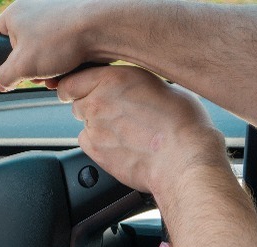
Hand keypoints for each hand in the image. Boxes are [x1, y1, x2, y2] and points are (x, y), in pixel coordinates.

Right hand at [0, 0, 111, 90]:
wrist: (102, 27)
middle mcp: (33, 10)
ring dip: (47, 70)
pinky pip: (60, 49)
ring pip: (42, 52)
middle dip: (29, 69)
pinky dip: (63, 62)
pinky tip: (71, 70)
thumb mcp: (22, 66)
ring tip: (57, 75)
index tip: (4, 72)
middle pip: (20, 49)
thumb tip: (2, 83)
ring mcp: (54, 16)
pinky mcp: (72, 24)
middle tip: (37, 76)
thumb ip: (4, 77)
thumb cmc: (59, 41)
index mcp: (14, 14)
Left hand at [57, 66, 227, 197]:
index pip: (72, 80)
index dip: (78, 86)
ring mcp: (94, 128)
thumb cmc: (183, 123)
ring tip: (125, 131)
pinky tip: (122, 145)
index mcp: (113, 78)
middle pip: (77, 102)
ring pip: (84, 123)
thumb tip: (129, 88)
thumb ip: (133, 84)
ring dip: (97, 125)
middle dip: (91, 105)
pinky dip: (99, 144)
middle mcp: (98, 101)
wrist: (184, 158)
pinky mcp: (96, 151)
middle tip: (116, 113)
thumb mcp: (160, 85)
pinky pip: (88, 143)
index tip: (83, 90)